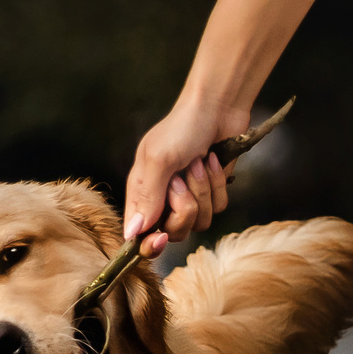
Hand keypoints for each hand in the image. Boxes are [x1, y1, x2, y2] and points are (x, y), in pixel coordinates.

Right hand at [123, 99, 247, 257]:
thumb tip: (133, 232)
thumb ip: (147, 197)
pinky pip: (218, 208)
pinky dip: (218, 184)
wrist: (217, 109)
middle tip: (180, 181)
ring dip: (202, 191)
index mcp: (142, 193)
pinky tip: (212, 162)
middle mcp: (164, 200)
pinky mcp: (212, 193)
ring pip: (200, 222)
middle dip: (183, 209)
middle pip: (174, 232)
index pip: (139, 234)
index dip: (148, 244)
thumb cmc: (181, 128)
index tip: (161, 238)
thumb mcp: (158, 160)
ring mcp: (190, 198)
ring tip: (197, 163)